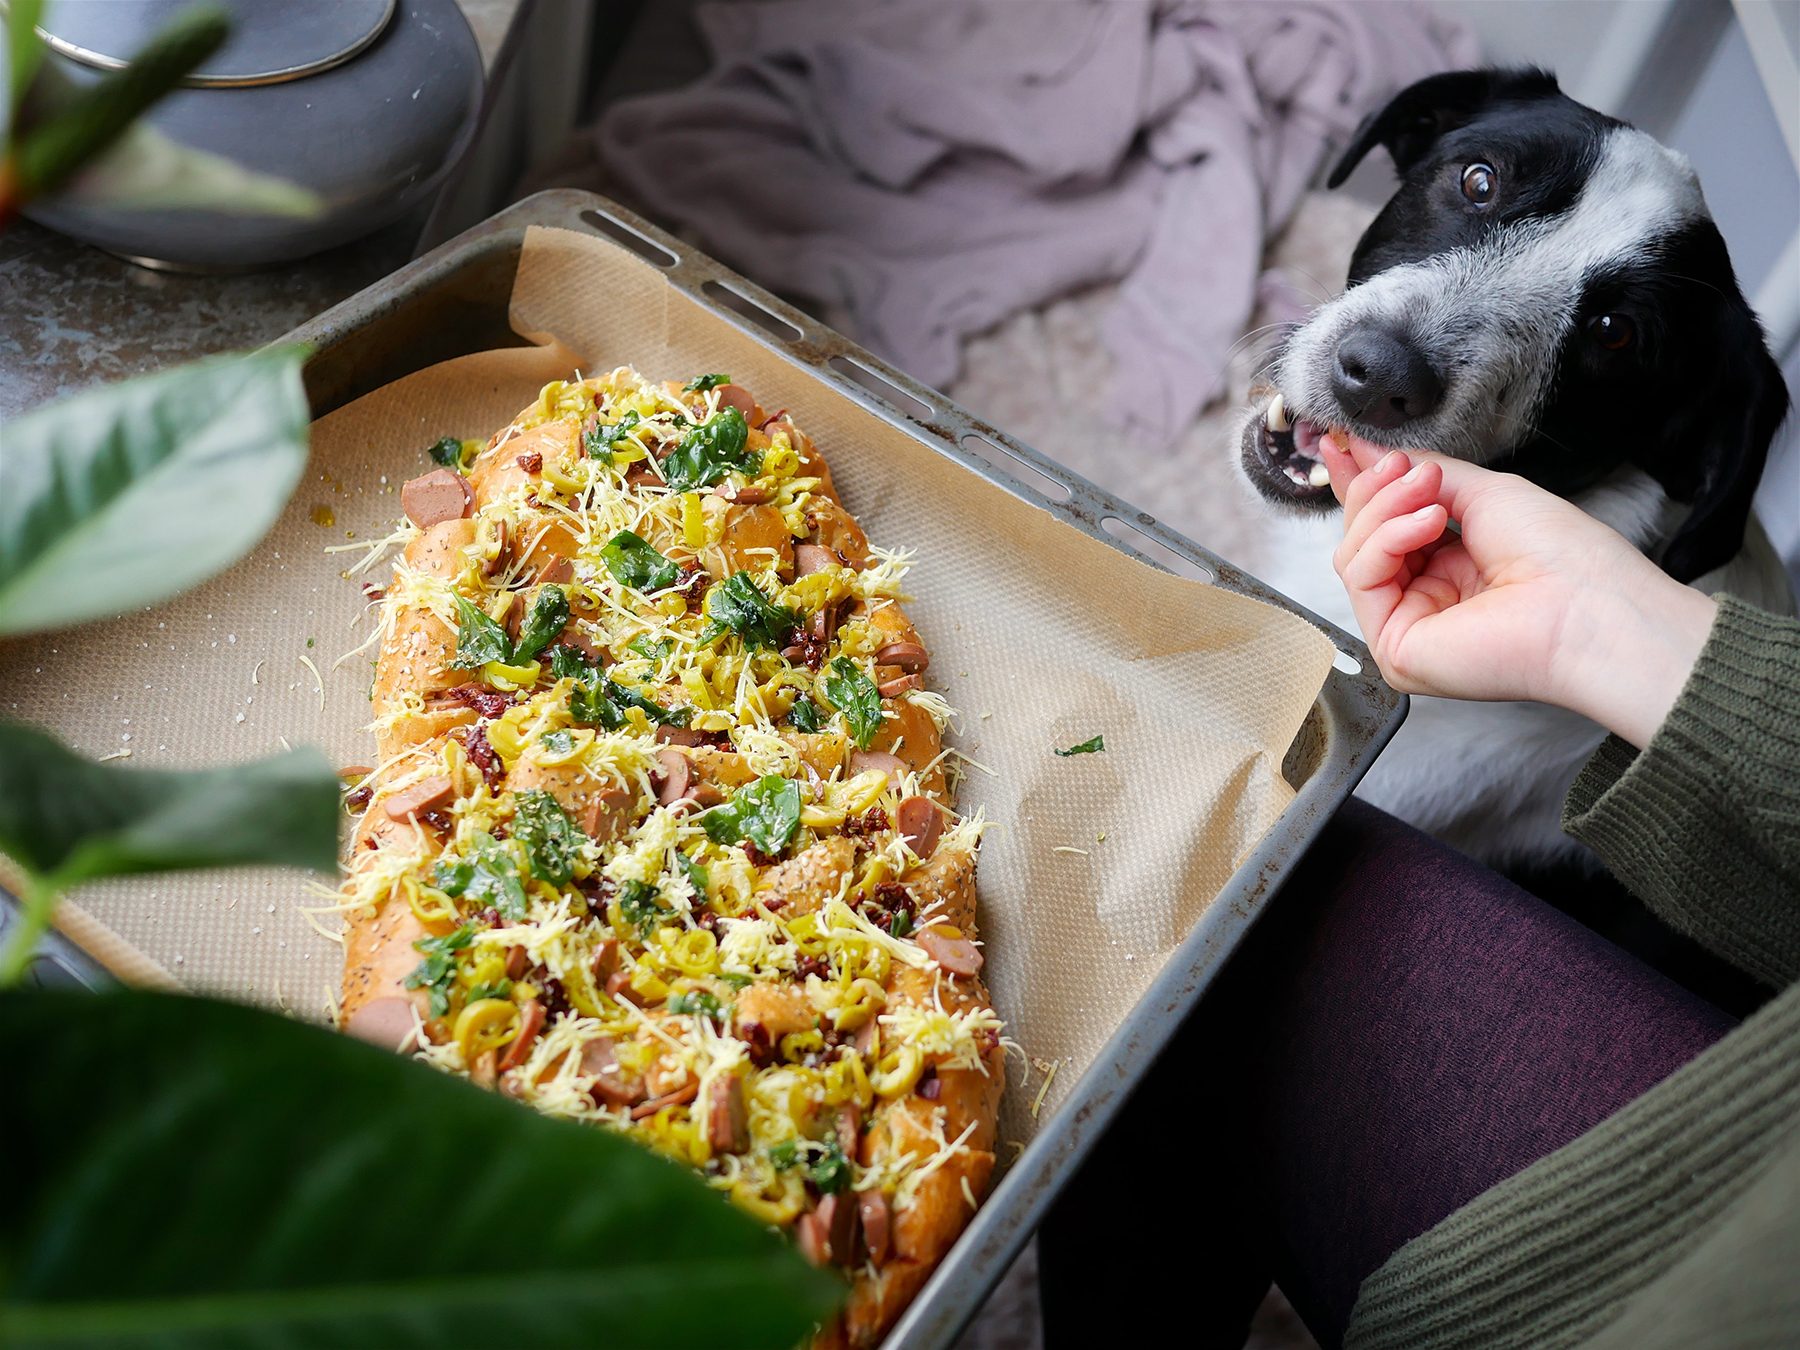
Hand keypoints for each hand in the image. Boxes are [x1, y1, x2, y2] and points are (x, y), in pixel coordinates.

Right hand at [1321, 433, 1717, 748]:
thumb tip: (1364, 448)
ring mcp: (1408, 626)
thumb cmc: (1562, 556)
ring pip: (1352, 554)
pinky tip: (1428, 524)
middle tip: (1408, 467)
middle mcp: (1425, 600)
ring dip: (1385, 509)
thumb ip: (1420, 472)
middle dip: (1377, 490)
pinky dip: (1387, 539)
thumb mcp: (1484, 492)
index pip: (1385, 526)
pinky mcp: (1394, 649)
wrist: (1588, 605)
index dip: (1360, 485)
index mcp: (1449, 569)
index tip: (1342, 446)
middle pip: (1360, 536)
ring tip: (1429, 494)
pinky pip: (1361, 577)